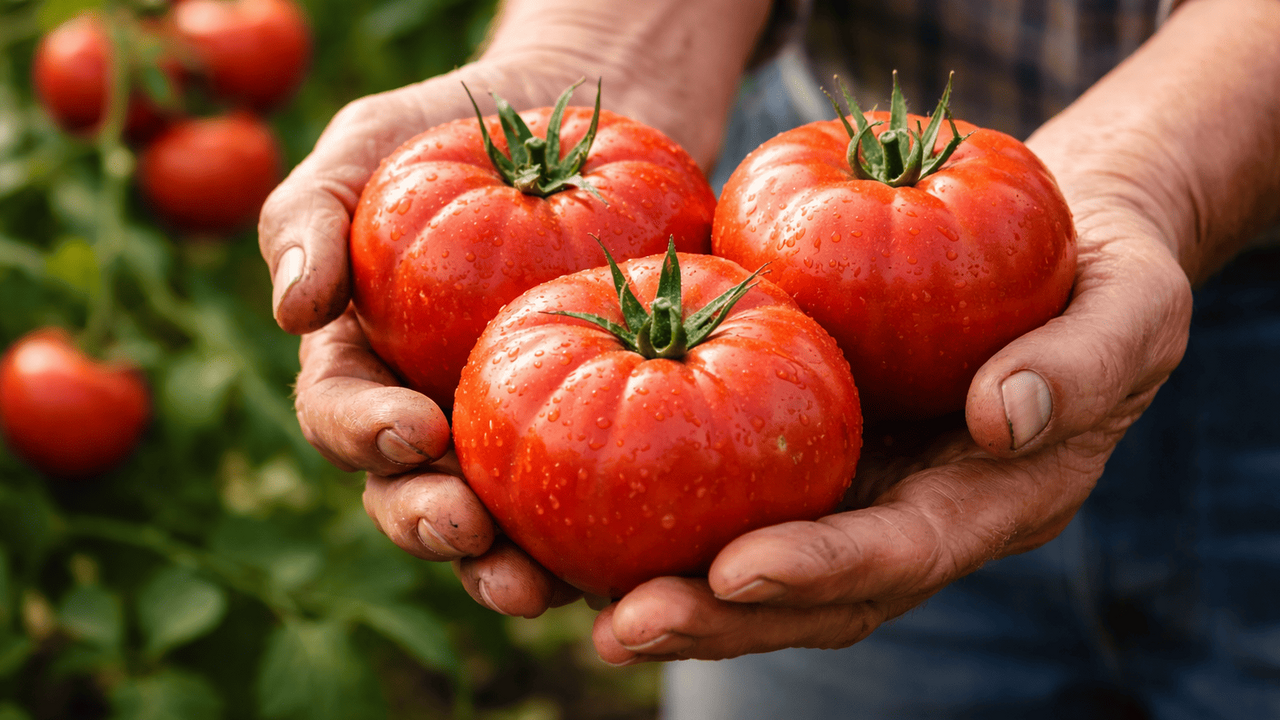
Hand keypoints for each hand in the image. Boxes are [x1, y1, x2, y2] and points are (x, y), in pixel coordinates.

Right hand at [262, 0, 771, 616]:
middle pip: (411, 499)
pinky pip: (594, 503)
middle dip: (431, 528)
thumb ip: (311, 217)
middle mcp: (434, 420)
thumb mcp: (371, 147)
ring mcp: (513, 437)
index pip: (346, 419)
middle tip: (467, 530)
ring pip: (498, 529)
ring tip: (536, 588)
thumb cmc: (456, 129)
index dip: (368, 437)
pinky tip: (628, 559)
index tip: (417, 429)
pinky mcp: (599, 434)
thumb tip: (289, 311)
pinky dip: (601, 540)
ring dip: (505, 569)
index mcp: (367, 366)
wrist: (580, 115)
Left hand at [588, 183, 1193, 663]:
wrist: (1064, 252)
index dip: (822, 571)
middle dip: (717, 617)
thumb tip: (997, 415)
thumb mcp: (1129, 309)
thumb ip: (1079, 366)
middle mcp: (906, 517)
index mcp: (986, 504)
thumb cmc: (1110, 279)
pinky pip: (729, 487)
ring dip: (667, 585)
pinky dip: (655, 504)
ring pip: (752, 560)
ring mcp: (853, 489)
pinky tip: (571, 496)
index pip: (899, 555)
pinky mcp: (809, 448)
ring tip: (567, 589)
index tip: (738, 570)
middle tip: (618, 624)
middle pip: (807, 593)